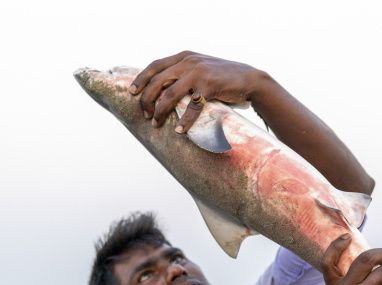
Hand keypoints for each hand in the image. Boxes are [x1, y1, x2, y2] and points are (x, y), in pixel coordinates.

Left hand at [129, 51, 260, 130]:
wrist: (249, 79)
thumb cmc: (222, 79)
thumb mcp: (199, 70)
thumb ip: (183, 75)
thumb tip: (163, 92)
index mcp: (183, 57)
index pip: (155, 66)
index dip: (141, 79)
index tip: (131, 93)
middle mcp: (188, 62)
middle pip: (158, 80)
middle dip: (147, 99)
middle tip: (146, 115)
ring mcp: (199, 73)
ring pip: (170, 94)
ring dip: (161, 111)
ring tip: (157, 124)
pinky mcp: (210, 86)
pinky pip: (192, 106)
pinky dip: (185, 121)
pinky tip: (180, 130)